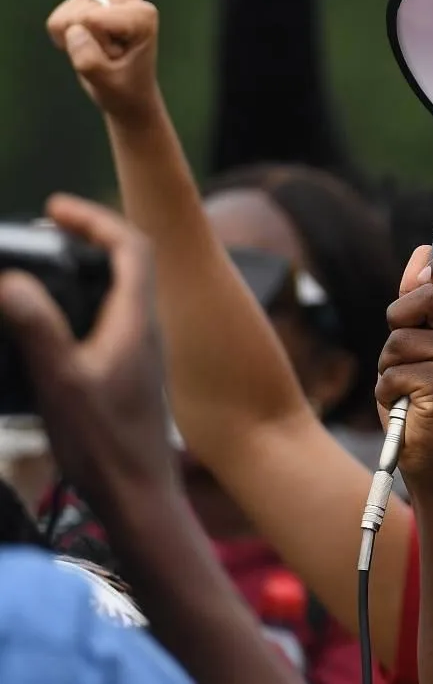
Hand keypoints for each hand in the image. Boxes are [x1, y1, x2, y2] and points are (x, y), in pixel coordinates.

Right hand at [0, 196, 178, 516]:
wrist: (140, 496)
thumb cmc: (105, 443)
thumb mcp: (60, 380)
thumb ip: (37, 327)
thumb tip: (11, 279)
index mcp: (137, 320)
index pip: (131, 246)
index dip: (95, 218)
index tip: (55, 209)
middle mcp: (146, 329)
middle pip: (129, 262)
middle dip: (90, 237)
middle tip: (49, 231)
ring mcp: (142, 351)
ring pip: (121, 292)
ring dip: (88, 270)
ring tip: (47, 266)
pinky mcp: (132, 373)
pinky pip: (112, 319)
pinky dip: (84, 303)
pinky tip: (53, 322)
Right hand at [46, 0, 160, 123]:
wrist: (128, 90)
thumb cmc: (123, 87)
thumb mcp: (106, 83)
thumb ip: (89, 61)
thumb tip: (73, 31)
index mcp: (142, 14)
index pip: (91, 19)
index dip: (96, 45)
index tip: (116, 56)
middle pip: (78, 16)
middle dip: (85, 42)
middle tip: (108, 55)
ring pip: (64, 18)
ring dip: (75, 40)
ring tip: (100, 50)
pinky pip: (57, 19)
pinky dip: (64, 37)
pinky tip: (87, 43)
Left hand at [375, 249, 432, 488]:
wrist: (430, 451)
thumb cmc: (420, 391)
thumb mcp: (416, 338)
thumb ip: (418, 296)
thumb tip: (422, 251)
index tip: (422, 282)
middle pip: (426, 295)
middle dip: (398, 321)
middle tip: (406, 352)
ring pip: (401, 339)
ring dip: (388, 364)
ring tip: (406, 384)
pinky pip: (395, 370)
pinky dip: (387, 389)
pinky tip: (406, 402)